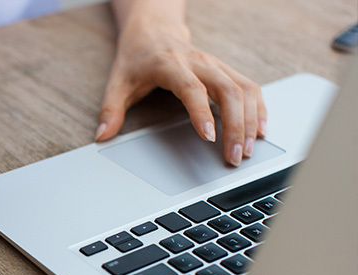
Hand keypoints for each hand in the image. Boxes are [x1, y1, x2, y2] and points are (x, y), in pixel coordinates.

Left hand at [96, 17, 265, 166]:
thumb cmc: (136, 59)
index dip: (201, 111)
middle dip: (234, 125)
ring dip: (250, 120)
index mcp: (170, 64)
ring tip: (248, 149)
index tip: (209, 136)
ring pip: (243, 89)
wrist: (153, 31)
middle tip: (234, 156)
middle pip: (227, 89)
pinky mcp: (226, 70)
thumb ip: (110, 110)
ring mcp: (215, 64)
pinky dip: (258, 109)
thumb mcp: (117, 82)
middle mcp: (198, 62)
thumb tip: (101, 136)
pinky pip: (250, 87)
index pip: (191, 88)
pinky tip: (260, 130)